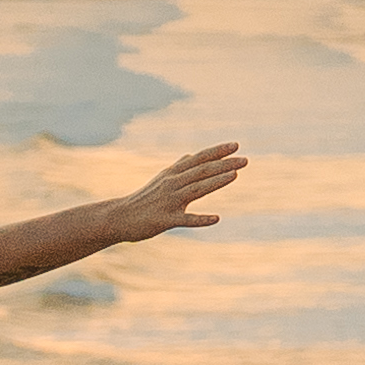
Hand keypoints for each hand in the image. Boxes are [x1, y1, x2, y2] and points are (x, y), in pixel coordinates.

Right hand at [113, 143, 246, 241]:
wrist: (119, 217)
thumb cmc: (143, 199)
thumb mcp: (160, 179)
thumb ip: (178, 167)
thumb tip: (191, 155)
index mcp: (173, 174)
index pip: (199, 159)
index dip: (217, 151)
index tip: (236, 145)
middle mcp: (172, 184)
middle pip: (202, 172)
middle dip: (224, 164)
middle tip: (245, 160)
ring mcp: (169, 201)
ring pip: (196, 190)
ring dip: (216, 182)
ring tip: (234, 176)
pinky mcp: (165, 220)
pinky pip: (185, 220)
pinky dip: (201, 219)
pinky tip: (216, 218)